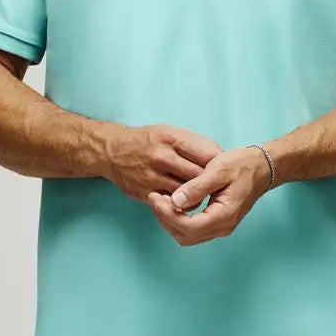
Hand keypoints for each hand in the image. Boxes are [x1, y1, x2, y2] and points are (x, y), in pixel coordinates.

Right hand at [103, 123, 221, 202]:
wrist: (112, 152)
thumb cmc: (147, 141)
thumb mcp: (170, 132)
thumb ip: (195, 144)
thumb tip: (220, 157)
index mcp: (171, 138)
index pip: (207, 155)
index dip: (219, 165)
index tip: (223, 169)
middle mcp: (161, 157)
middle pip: (198, 176)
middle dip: (210, 182)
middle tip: (216, 186)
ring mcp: (152, 177)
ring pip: (186, 194)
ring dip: (197, 196)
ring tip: (202, 193)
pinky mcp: (145, 193)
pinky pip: (171, 203)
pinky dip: (182, 203)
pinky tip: (186, 199)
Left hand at [148, 145, 273, 245]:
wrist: (261, 168)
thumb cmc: (242, 165)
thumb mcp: (218, 170)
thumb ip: (197, 187)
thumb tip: (175, 200)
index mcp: (224, 215)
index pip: (188, 226)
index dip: (167, 215)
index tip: (155, 197)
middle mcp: (223, 227)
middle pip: (185, 236)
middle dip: (165, 219)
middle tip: (154, 197)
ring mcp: (221, 228)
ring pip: (187, 236)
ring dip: (170, 221)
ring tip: (160, 200)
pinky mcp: (217, 223)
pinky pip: (193, 230)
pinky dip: (179, 220)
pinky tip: (172, 203)